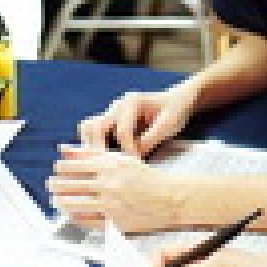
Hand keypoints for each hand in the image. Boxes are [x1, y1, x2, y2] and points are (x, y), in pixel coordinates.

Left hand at [47, 146, 183, 232]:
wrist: (169, 198)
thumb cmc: (145, 177)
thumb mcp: (119, 158)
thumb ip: (90, 153)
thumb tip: (64, 149)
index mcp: (108, 165)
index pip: (71, 166)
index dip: (60, 168)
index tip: (57, 170)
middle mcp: (107, 184)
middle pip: (68, 185)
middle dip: (55, 185)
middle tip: (52, 185)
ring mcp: (110, 204)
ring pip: (73, 203)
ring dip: (60, 201)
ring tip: (57, 199)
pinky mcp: (113, 222)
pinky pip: (85, 220)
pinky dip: (75, 216)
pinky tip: (72, 212)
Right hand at [78, 81, 199, 156]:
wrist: (177, 100)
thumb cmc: (175, 110)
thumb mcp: (168, 124)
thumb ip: (151, 139)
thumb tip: (134, 156)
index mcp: (131, 103)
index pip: (121, 131)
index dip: (128, 151)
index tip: (136, 164)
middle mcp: (117, 107)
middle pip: (92, 126)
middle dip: (98, 148)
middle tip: (109, 166)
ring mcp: (112, 114)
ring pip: (89, 130)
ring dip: (93, 148)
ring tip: (104, 164)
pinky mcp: (112, 123)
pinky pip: (96, 135)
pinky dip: (98, 148)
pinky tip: (109, 162)